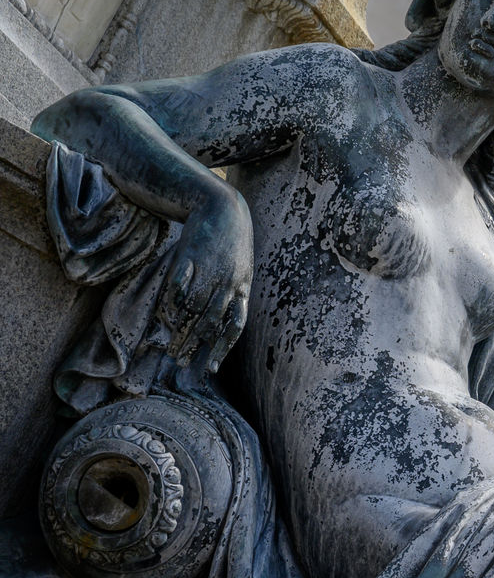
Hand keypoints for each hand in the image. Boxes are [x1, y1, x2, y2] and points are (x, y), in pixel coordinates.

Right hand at [157, 187, 252, 373]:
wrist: (222, 208)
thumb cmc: (231, 245)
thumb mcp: (240, 271)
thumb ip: (232, 297)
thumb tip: (217, 329)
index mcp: (243, 287)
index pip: (234, 325)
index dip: (222, 348)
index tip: (209, 369)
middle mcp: (228, 282)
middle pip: (208, 322)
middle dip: (193, 345)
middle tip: (179, 361)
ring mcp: (208, 271)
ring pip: (191, 310)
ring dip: (179, 331)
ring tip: (170, 347)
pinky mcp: (189, 258)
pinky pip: (177, 288)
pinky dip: (170, 304)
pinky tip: (166, 317)